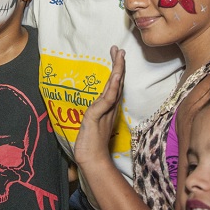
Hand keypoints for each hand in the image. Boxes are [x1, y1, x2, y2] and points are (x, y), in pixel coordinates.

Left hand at [74, 46, 124, 167]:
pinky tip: (116, 75)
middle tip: (120, 49)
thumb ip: (93, 115)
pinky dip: (113, 86)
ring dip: (118, 70)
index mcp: (107, 109)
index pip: (113, 86)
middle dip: (118, 65)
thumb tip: (92, 109)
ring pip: (115, 87)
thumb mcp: (90, 125)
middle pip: (117, 82)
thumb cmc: (90, 146)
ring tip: (120, 55)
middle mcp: (110, 108)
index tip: (117, 57)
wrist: (91, 160)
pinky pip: (108, 98)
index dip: (116, 71)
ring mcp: (106, 111)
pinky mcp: (99, 115)